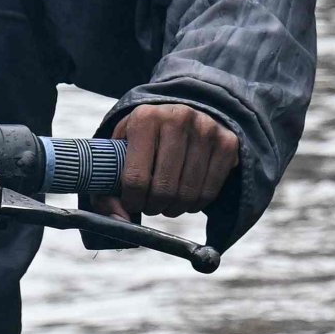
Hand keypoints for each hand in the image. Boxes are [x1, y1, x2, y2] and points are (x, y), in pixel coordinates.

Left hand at [101, 102, 241, 216]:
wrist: (179, 112)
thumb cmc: (141, 140)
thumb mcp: (117, 153)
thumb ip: (106, 189)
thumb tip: (122, 221)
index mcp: (144, 118)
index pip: (136, 178)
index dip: (132, 201)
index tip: (132, 203)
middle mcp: (178, 118)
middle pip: (164, 189)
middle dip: (153, 206)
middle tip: (150, 205)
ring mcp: (206, 129)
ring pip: (188, 193)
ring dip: (174, 208)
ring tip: (166, 202)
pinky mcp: (227, 142)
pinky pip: (210, 191)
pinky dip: (196, 203)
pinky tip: (186, 197)